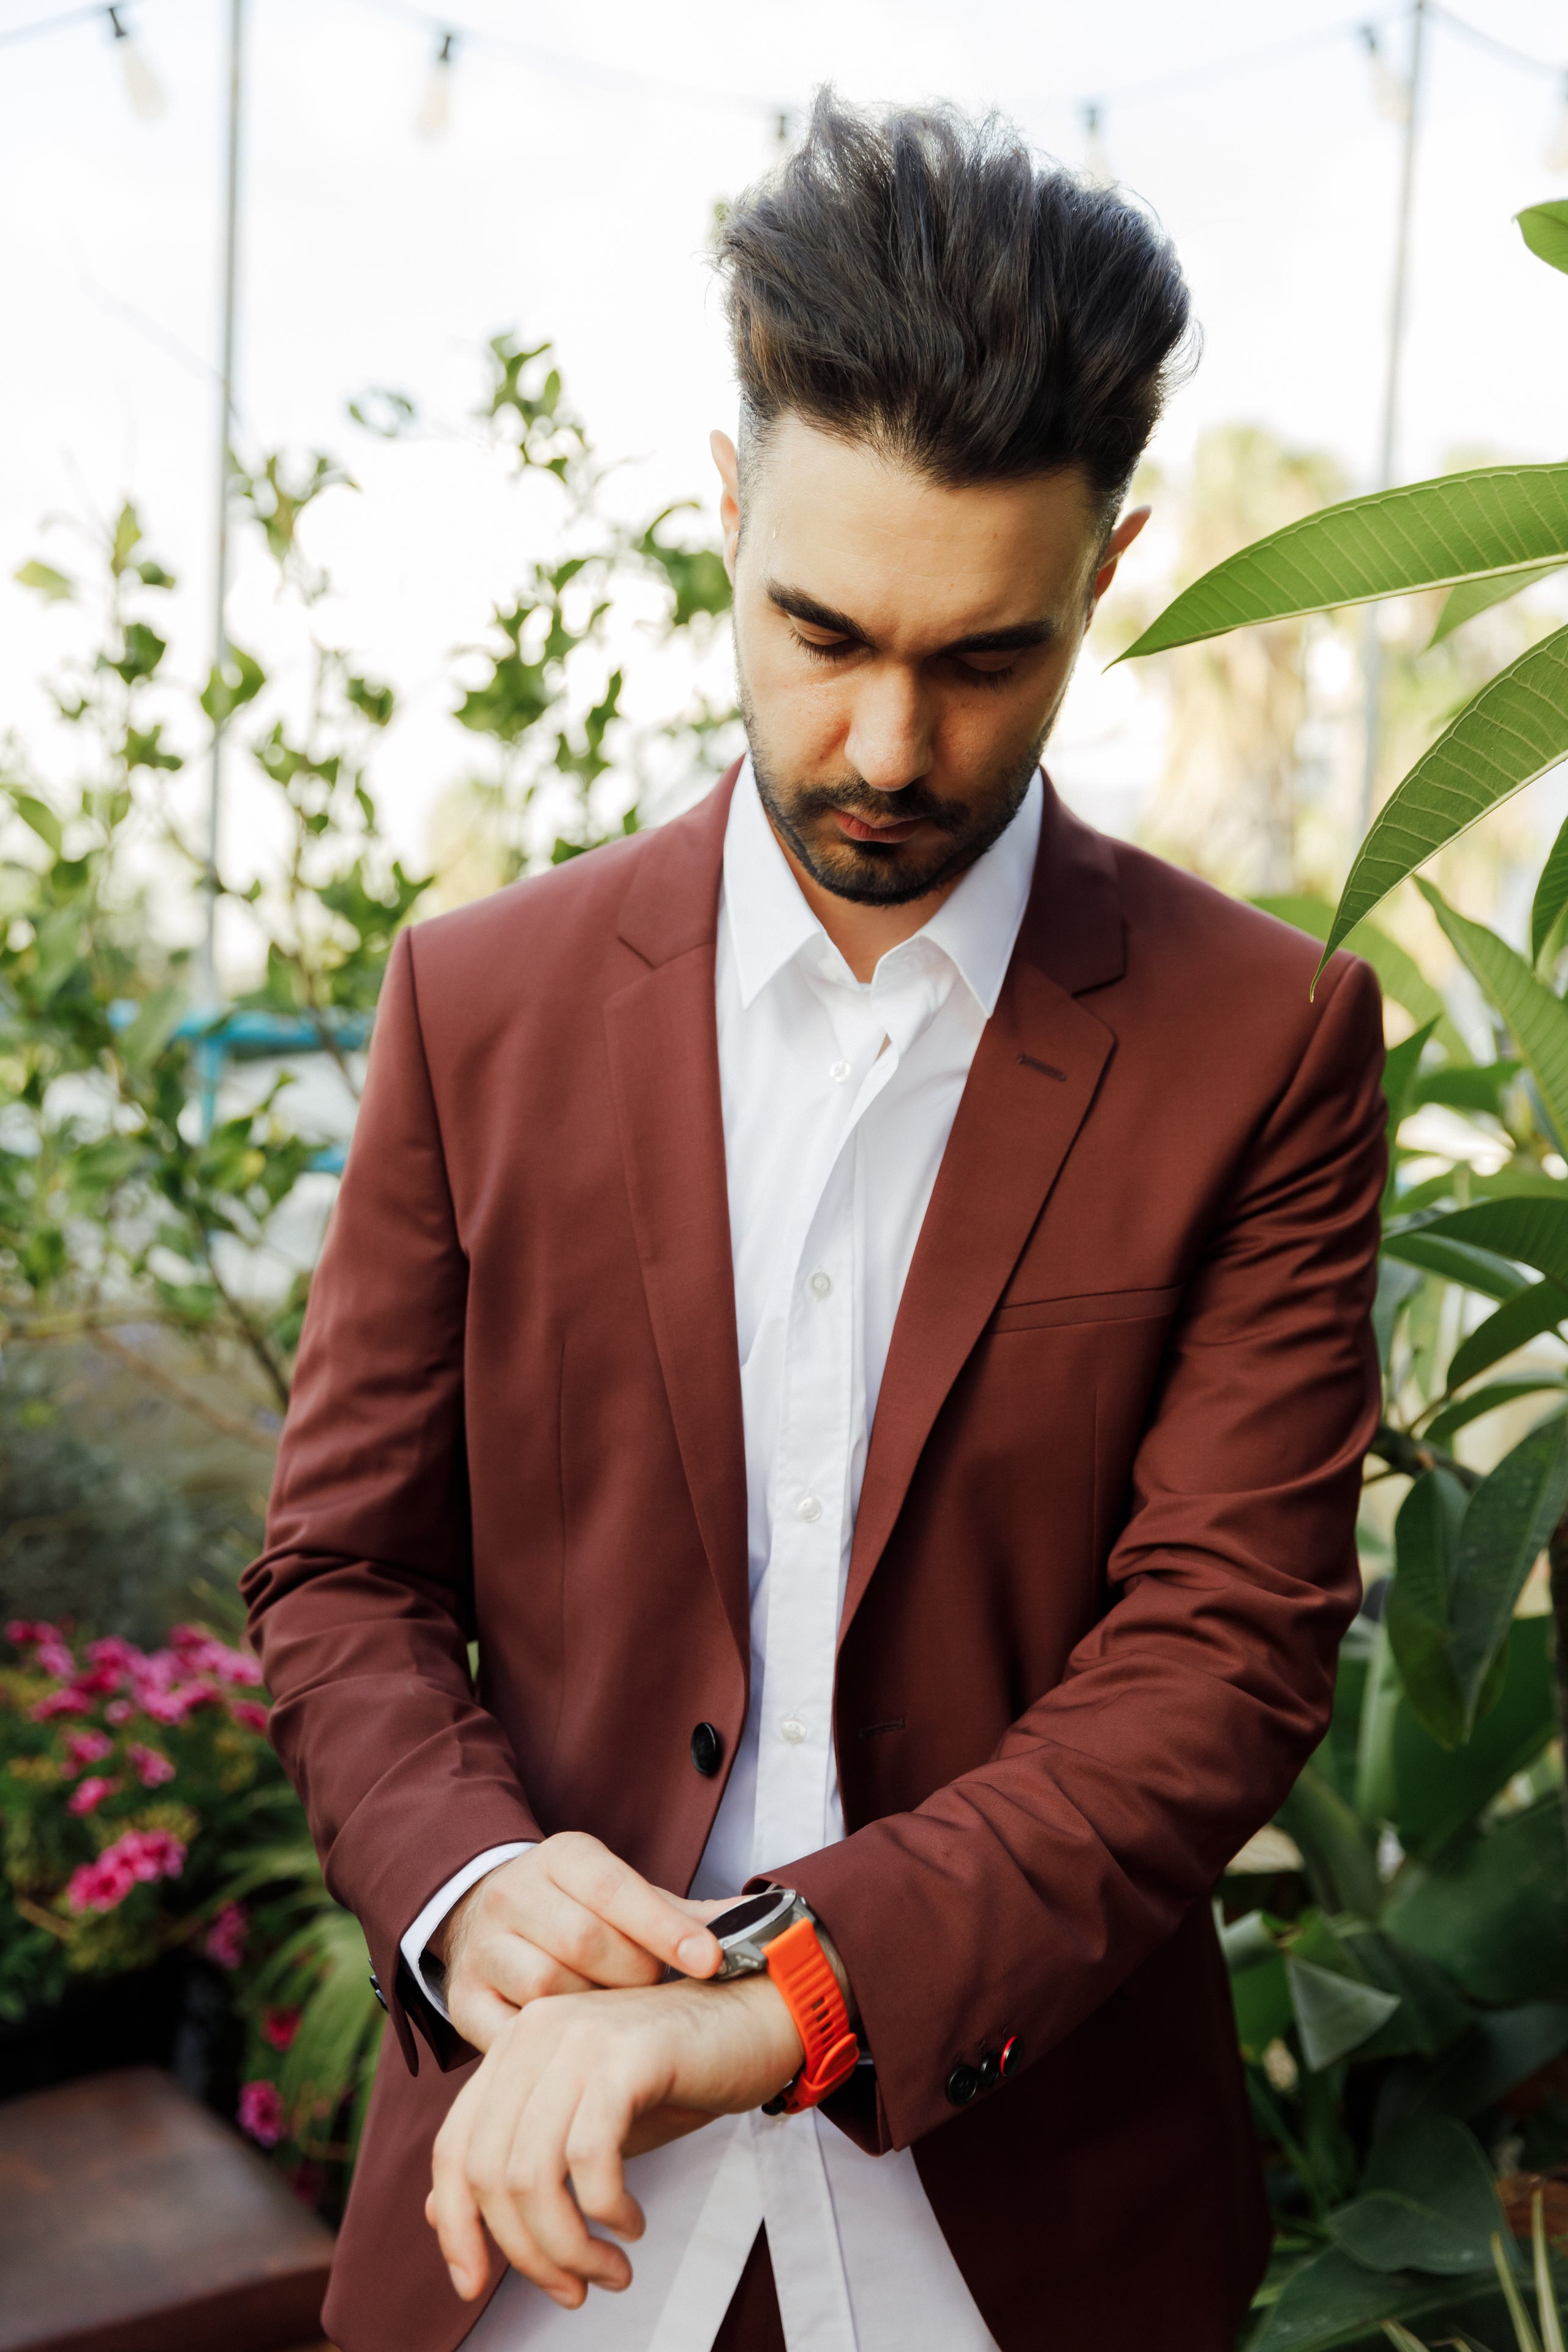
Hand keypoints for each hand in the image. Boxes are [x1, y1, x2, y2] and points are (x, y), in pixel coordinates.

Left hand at [426, 1973, 803, 2306]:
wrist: (758, 2016)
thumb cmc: (674, 2074)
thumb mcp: (585, 2120)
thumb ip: (519, 2155)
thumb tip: (436, 2215)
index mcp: (514, 2046)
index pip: (453, 2148)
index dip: (454, 2226)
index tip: (473, 2284)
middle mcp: (535, 2032)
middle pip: (490, 2171)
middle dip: (526, 2251)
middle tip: (573, 2289)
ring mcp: (580, 2037)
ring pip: (534, 2173)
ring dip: (568, 2245)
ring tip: (610, 2269)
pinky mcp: (627, 2054)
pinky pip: (589, 2155)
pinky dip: (605, 2210)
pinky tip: (632, 2224)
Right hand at [433, 1834, 725, 2052]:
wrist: (486, 1916)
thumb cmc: (580, 1912)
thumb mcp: (627, 1897)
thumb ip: (687, 1913)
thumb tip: (763, 1923)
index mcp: (562, 1857)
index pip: (616, 1887)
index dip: (666, 1927)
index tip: (712, 1961)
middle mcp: (515, 1893)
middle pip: (582, 1940)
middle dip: (633, 1974)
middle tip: (657, 1993)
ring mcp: (483, 1946)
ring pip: (547, 1986)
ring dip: (597, 2012)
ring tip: (621, 2021)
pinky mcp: (462, 1998)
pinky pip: (509, 2031)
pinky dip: (551, 2046)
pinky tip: (581, 2050)